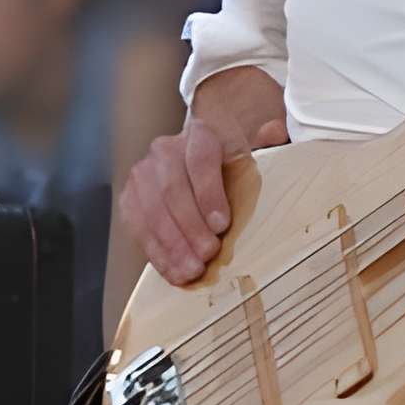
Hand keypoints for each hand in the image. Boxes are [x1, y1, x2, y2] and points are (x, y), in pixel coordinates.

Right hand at [119, 106, 286, 285]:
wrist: (198, 161)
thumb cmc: (230, 164)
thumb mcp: (251, 151)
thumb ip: (266, 143)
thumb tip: (274, 133)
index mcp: (200, 134)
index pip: (200, 159)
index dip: (209, 193)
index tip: (221, 224)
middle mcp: (165, 149)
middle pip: (172, 189)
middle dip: (190, 226)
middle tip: (207, 254)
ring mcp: (143, 174)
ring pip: (151, 211)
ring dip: (171, 244)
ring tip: (190, 269)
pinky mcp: (129, 199)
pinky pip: (138, 228)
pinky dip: (157, 252)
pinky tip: (173, 271)